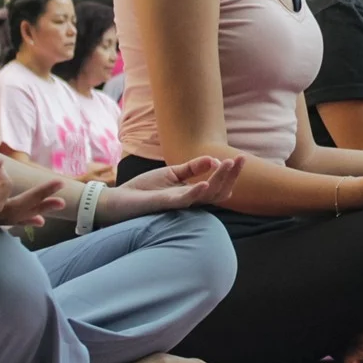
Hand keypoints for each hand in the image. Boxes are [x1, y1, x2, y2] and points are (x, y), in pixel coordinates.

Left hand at [102, 155, 243, 222]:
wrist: (120, 199)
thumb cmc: (144, 189)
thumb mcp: (172, 173)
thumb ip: (192, 168)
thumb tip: (213, 159)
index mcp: (192, 194)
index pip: (218, 186)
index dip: (231, 174)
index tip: (240, 157)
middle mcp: (190, 201)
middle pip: (219, 192)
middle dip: (232, 175)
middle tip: (242, 159)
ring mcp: (179, 204)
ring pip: (207, 196)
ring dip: (219, 180)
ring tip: (229, 164)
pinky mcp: (166, 204)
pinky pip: (185, 200)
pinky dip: (196, 192)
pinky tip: (206, 183)